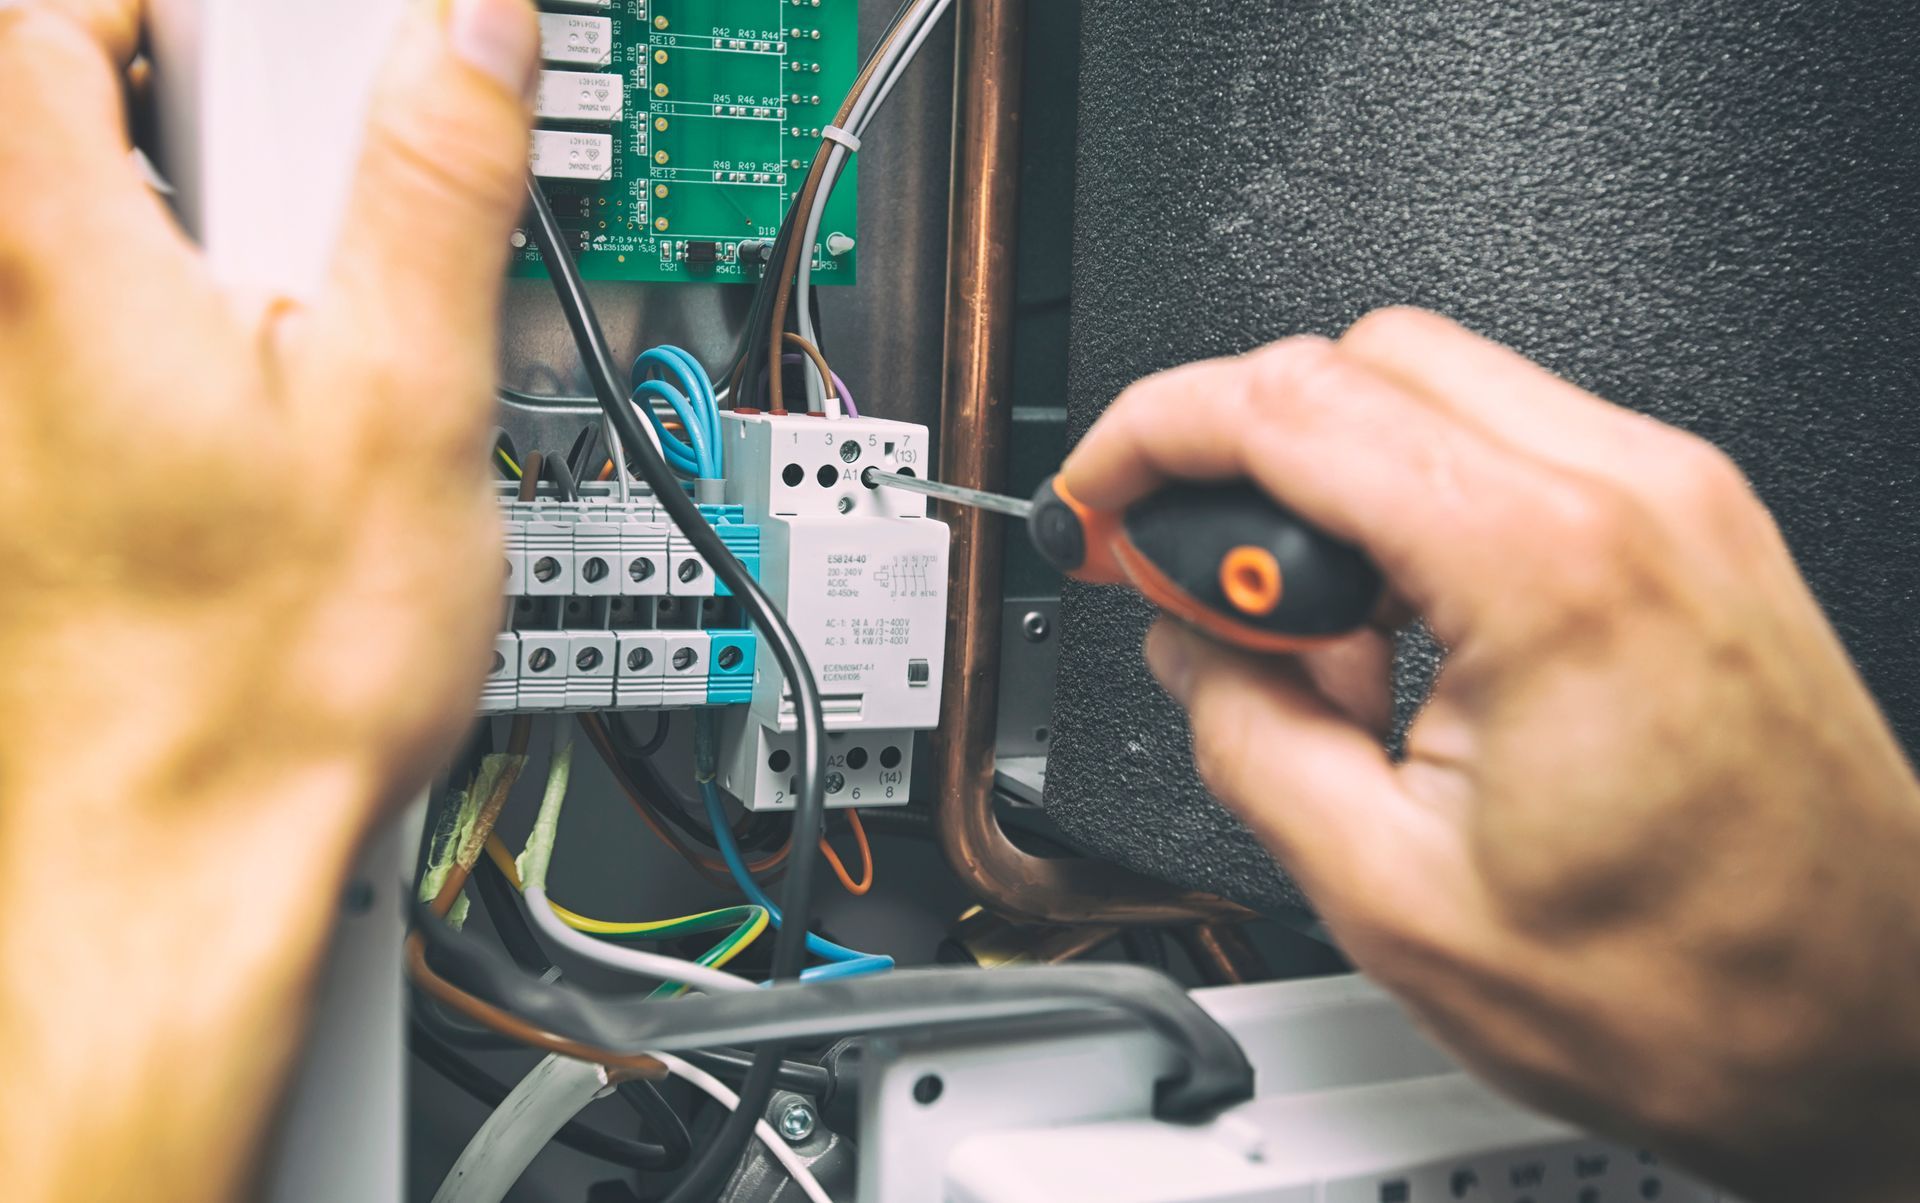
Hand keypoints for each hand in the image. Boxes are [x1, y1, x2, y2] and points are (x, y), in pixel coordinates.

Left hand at [0, 1, 535, 1198]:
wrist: (165, 878)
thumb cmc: (258, 686)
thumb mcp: (407, 408)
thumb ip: (434, 186)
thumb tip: (469, 34)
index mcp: (54, 254)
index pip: (52, 12)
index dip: (183, 5)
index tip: (292, 44)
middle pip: (67, 112)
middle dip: (216, 127)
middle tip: (327, 219)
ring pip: (93, 236)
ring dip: (214, 242)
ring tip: (314, 348)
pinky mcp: (22, 477)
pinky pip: (86, 341)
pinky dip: (187, 334)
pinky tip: (268, 433)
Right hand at [1064, 308, 1919, 1202]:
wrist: (1870, 1029)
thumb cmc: (1696, 990)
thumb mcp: (1393, 894)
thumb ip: (1246, 735)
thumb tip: (1186, 643)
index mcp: (1549, 565)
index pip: (1290, 405)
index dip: (1150, 438)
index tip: (1098, 498)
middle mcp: (1631, 494)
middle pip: (1359, 358)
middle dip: (1239, 456)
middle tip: (1197, 590)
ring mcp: (1678, 501)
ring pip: (1434, 387)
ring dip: (1332, 488)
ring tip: (1326, 656)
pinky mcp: (1692, 532)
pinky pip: (1510, 448)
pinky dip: (1417, 509)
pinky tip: (1406, 642)